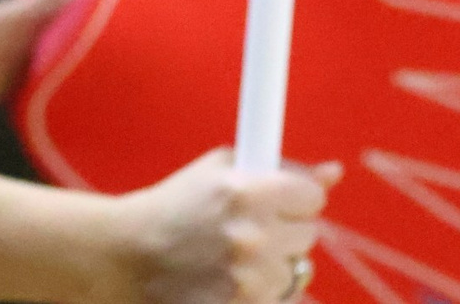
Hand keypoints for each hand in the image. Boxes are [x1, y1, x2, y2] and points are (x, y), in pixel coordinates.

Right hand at [106, 150, 336, 303]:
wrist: (126, 257)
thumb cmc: (172, 208)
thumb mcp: (216, 172)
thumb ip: (277, 169)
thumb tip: (333, 172)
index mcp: (246, 191)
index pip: (313, 196)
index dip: (294, 198)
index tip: (275, 201)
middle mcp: (253, 235)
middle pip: (307, 234)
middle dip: (282, 231)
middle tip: (243, 230)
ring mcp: (249, 279)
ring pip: (296, 271)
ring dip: (271, 265)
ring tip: (230, 259)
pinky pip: (279, 298)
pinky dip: (260, 292)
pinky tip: (226, 281)